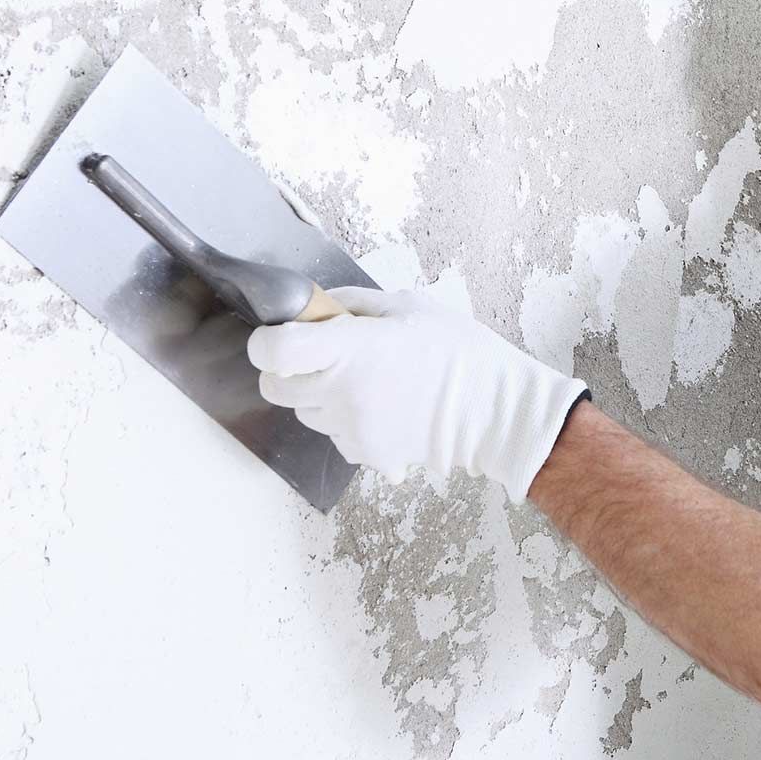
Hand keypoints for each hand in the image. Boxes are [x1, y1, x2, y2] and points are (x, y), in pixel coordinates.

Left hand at [247, 287, 587, 500]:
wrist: (495, 410)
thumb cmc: (458, 351)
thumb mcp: (405, 306)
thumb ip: (351, 304)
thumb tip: (315, 307)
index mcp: (350, 349)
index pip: (274, 352)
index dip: (266, 343)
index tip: (277, 337)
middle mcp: (342, 393)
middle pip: (274, 388)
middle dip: (287, 370)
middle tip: (318, 358)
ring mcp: (352, 429)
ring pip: (304, 412)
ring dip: (318, 396)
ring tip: (363, 382)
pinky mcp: (365, 454)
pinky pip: (334, 436)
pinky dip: (345, 422)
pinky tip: (379, 407)